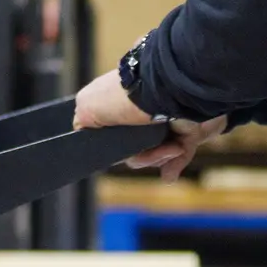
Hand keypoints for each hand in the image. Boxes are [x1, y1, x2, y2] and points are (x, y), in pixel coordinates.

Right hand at [73, 70, 227, 182]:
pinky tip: (169, 174)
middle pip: (134, 150)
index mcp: (116, 105)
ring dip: (158, 157)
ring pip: (155, 155)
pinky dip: (174, 164)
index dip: (113, 148)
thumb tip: (86, 134)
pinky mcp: (184, 130)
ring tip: (168, 148)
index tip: (117, 149)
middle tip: (143, 151)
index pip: (112, 137)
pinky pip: (178, 155)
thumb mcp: (87, 107)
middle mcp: (139, 113)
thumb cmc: (124, 98)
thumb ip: (82, 122)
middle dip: (139, 156)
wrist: (166, 92)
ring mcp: (162, 122)